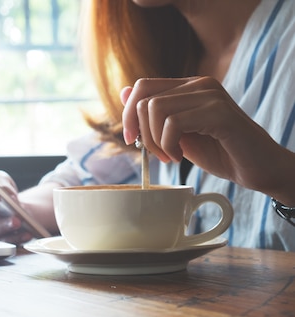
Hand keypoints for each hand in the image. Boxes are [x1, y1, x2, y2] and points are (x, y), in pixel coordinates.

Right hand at [0, 166, 32, 243]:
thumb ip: (1, 181)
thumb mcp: (2, 181)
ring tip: (16, 219)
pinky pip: (9, 240)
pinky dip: (19, 236)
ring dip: (4, 224)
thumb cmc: (3, 194)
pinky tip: (27, 232)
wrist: (18, 212)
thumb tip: (7, 193)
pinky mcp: (0, 241)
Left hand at [120, 76, 288, 195]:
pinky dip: (169, 145)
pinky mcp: (219, 112)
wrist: (257, 169)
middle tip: (158, 154)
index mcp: (189, 87)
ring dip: (155, 140)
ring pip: (155, 108)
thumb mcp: (177, 134)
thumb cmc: (220, 152)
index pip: (142, 86)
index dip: (129, 115)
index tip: (132, 140)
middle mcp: (200, 83)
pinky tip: (180, 157)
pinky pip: (173, 123)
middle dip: (142, 132)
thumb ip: (154, 115)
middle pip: (144, 98)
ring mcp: (210, 95)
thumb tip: (123, 92)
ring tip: (170, 156)